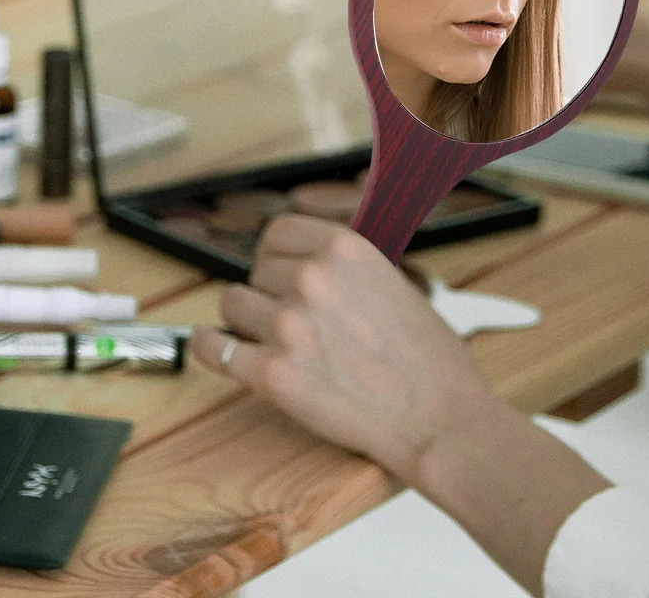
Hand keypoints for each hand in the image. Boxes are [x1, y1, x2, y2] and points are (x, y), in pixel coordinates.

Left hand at [191, 214, 496, 485]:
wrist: (437, 416)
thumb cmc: (427, 357)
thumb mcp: (394, 282)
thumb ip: (346, 270)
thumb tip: (307, 267)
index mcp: (345, 247)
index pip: (278, 232)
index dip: (278, 256)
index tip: (280, 271)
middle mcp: (312, 277)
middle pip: (255, 269)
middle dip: (269, 292)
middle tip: (292, 320)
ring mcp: (288, 324)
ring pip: (232, 303)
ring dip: (246, 321)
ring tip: (271, 340)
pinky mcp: (270, 373)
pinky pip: (212, 347)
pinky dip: (211, 348)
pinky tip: (221, 350)